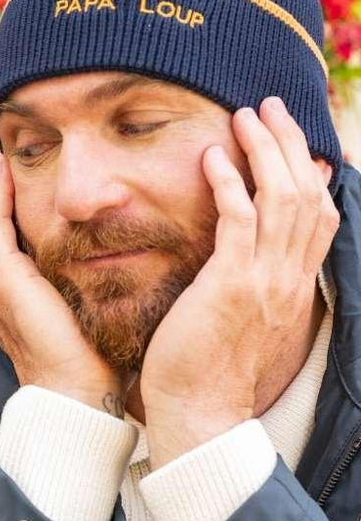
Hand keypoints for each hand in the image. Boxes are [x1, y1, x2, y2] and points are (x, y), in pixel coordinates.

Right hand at [0, 149, 125, 413]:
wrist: (77, 395)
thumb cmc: (96, 366)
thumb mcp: (98, 320)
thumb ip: (102, 293)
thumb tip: (135, 272)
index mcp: (20, 300)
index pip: (13, 244)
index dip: (17, 210)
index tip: (30, 180)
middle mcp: (1, 290)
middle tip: (8, 156)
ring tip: (4, 154)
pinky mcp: (6, 281)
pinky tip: (6, 168)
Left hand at [141, 98, 337, 465]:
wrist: (201, 413)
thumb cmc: (211, 371)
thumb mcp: (244, 322)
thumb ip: (252, 285)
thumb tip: (245, 257)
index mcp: (294, 287)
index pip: (319, 219)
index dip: (312, 175)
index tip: (301, 143)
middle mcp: (289, 279)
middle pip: (306, 195)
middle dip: (290, 145)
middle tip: (271, 107)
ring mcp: (265, 281)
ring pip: (281, 199)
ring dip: (265, 151)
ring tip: (246, 115)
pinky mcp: (231, 286)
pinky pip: (238, 222)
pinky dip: (230, 185)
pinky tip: (213, 158)